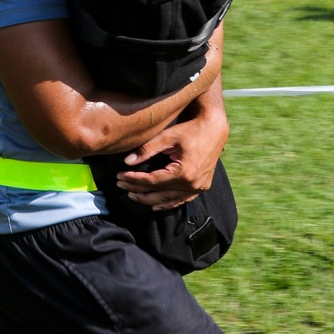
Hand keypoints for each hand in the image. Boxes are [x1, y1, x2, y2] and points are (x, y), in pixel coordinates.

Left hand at [114, 97, 228, 211]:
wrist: (214, 128)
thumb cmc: (190, 130)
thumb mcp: (167, 136)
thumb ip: (146, 150)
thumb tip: (127, 161)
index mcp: (183, 172)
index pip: (151, 181)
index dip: (133, 180)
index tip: (119, 176)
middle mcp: (192, 184)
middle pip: (158, 193)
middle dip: (137, 190)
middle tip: (120, 186)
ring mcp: (198, 187)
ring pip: (169, 200)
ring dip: (149, 200)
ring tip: (133, 195)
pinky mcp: (202, 187)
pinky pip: (182, 200)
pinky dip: (168, 204)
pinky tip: (156, 205)